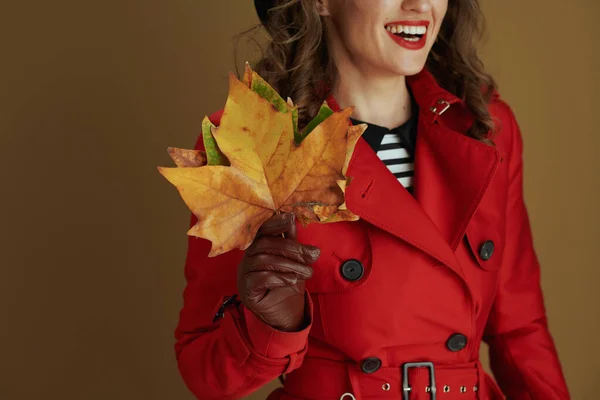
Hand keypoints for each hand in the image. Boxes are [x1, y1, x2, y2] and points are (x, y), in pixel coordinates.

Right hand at [237, 212, 319, 331]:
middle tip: (313, 255)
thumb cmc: (288, 282)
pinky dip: (278, 277)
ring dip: (289, 265)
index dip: (275, 223)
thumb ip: (291, 241)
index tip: (291, 218)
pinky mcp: (246, 291)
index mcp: (258, 247)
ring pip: (263, 261)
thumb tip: (292, 219)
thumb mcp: (294, 260)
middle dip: (292, 249)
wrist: (285, 312)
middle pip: (265, 244)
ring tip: (307, 272)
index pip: (262, 230)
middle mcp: (248, 259)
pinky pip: (258, 279)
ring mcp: (244, 274)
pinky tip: (292, 280)